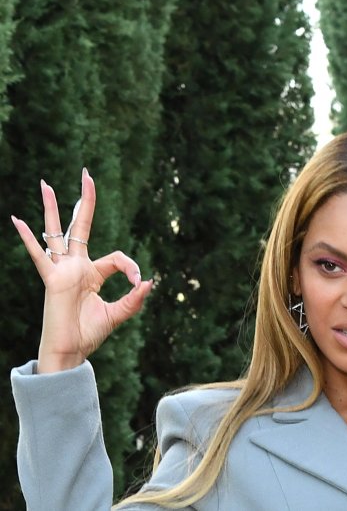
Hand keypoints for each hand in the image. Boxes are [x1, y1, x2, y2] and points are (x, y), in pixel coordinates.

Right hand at [10, 168, 152, 372]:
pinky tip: (17, 220)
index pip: (116, 257)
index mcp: (93, 273)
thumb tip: (150, 281)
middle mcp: (75, 267)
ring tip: (46, 184)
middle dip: (85, 201)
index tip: (138, 282)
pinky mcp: (52, 279)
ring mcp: (62, 270)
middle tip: (87, 175)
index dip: (131, 267)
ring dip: (53, 208)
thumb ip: (134, 299)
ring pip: (56, 233)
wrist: (71, 351)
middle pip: (80, 226)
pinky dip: (29, 239)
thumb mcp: (119, 314)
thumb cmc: (89, 334)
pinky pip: (39, 255)